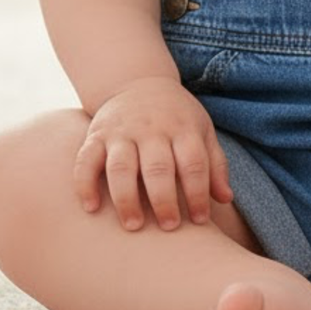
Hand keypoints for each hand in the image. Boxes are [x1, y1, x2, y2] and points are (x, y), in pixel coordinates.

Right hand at [73, 77, 232, 231]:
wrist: (138, 82)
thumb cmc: (176, 116)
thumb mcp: (201, 131)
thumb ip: (214, 164)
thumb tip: (225, 199)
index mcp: (182, 129)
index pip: (193, 163)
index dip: (198, 193)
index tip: (200, 220)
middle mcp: (152, 129)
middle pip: (158, 167)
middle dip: (164, 199)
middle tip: (169, 227)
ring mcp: (122, 132)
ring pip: (121, 167)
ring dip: (126, 198)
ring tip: (133, 225)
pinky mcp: (96, 135)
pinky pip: (86, 160)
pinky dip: (85, 184)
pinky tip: (91, 208)